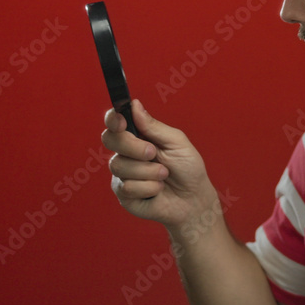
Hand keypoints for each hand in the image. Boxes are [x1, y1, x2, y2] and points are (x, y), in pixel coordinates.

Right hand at [102, 99, 217, 228]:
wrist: (193, 199)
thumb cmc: (188, 168)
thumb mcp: (177, 142)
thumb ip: (154, 126)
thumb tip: (135, 105)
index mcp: (138, 136)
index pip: (115, 123)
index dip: (113, 119)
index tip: (121, 121)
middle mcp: (126, 153)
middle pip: (110, 140)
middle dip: (134, 146)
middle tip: (153, 153)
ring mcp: (122, 174)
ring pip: (119, 166)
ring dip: (148, 171)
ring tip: (164, 175)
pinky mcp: (123, 194)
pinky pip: (127, 187)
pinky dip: (149, 187)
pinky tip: (158, 189)